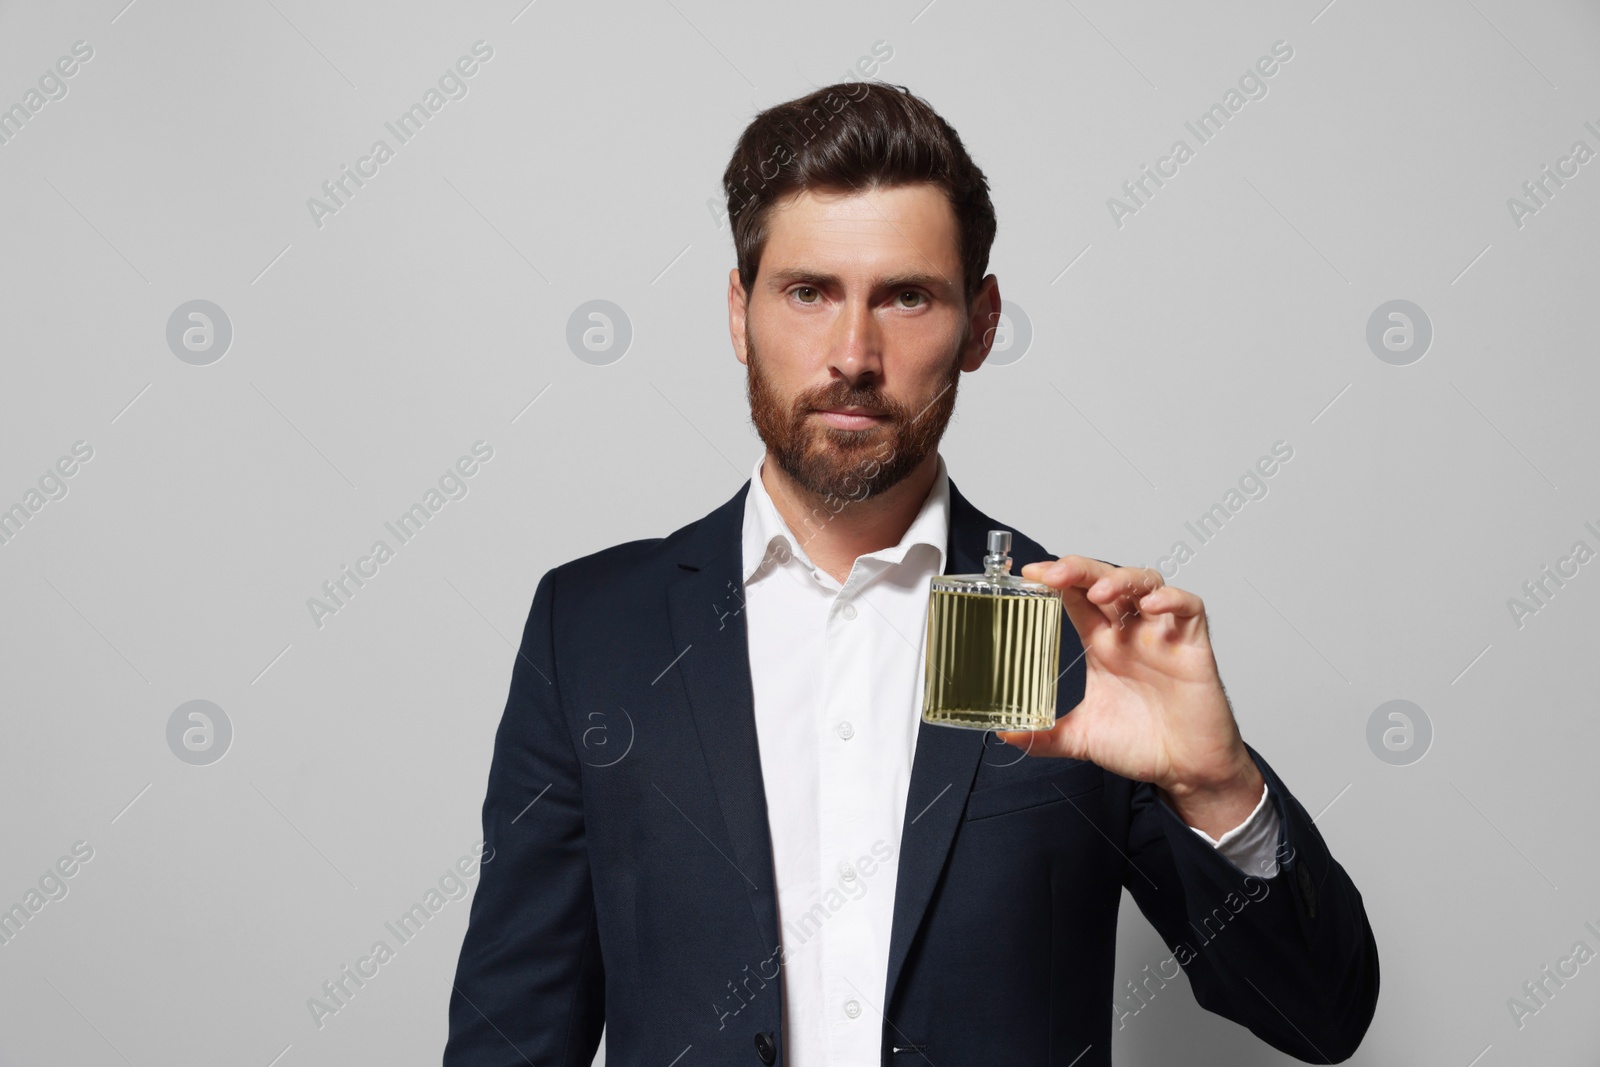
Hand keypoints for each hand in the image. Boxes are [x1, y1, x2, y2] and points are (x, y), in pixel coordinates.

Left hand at [994, 556, 1262, 837]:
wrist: (1187, 770)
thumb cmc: (1144, 744)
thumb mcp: (1083, 737)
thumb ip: (1045, 735)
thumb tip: (1005, 735)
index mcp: (1103, 644)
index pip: (1077, 596)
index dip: (1056, 579)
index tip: (1029, 574)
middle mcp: (1131, 633)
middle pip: (1105, 580)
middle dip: (1079, 570)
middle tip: (1052, 574)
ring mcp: (1162, 635)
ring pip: (1145, 583)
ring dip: (1120, 579)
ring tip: (1097, 591)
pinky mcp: (1193, 647)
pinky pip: (1189, 608)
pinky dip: (1172, 600)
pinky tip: (1151, 606)